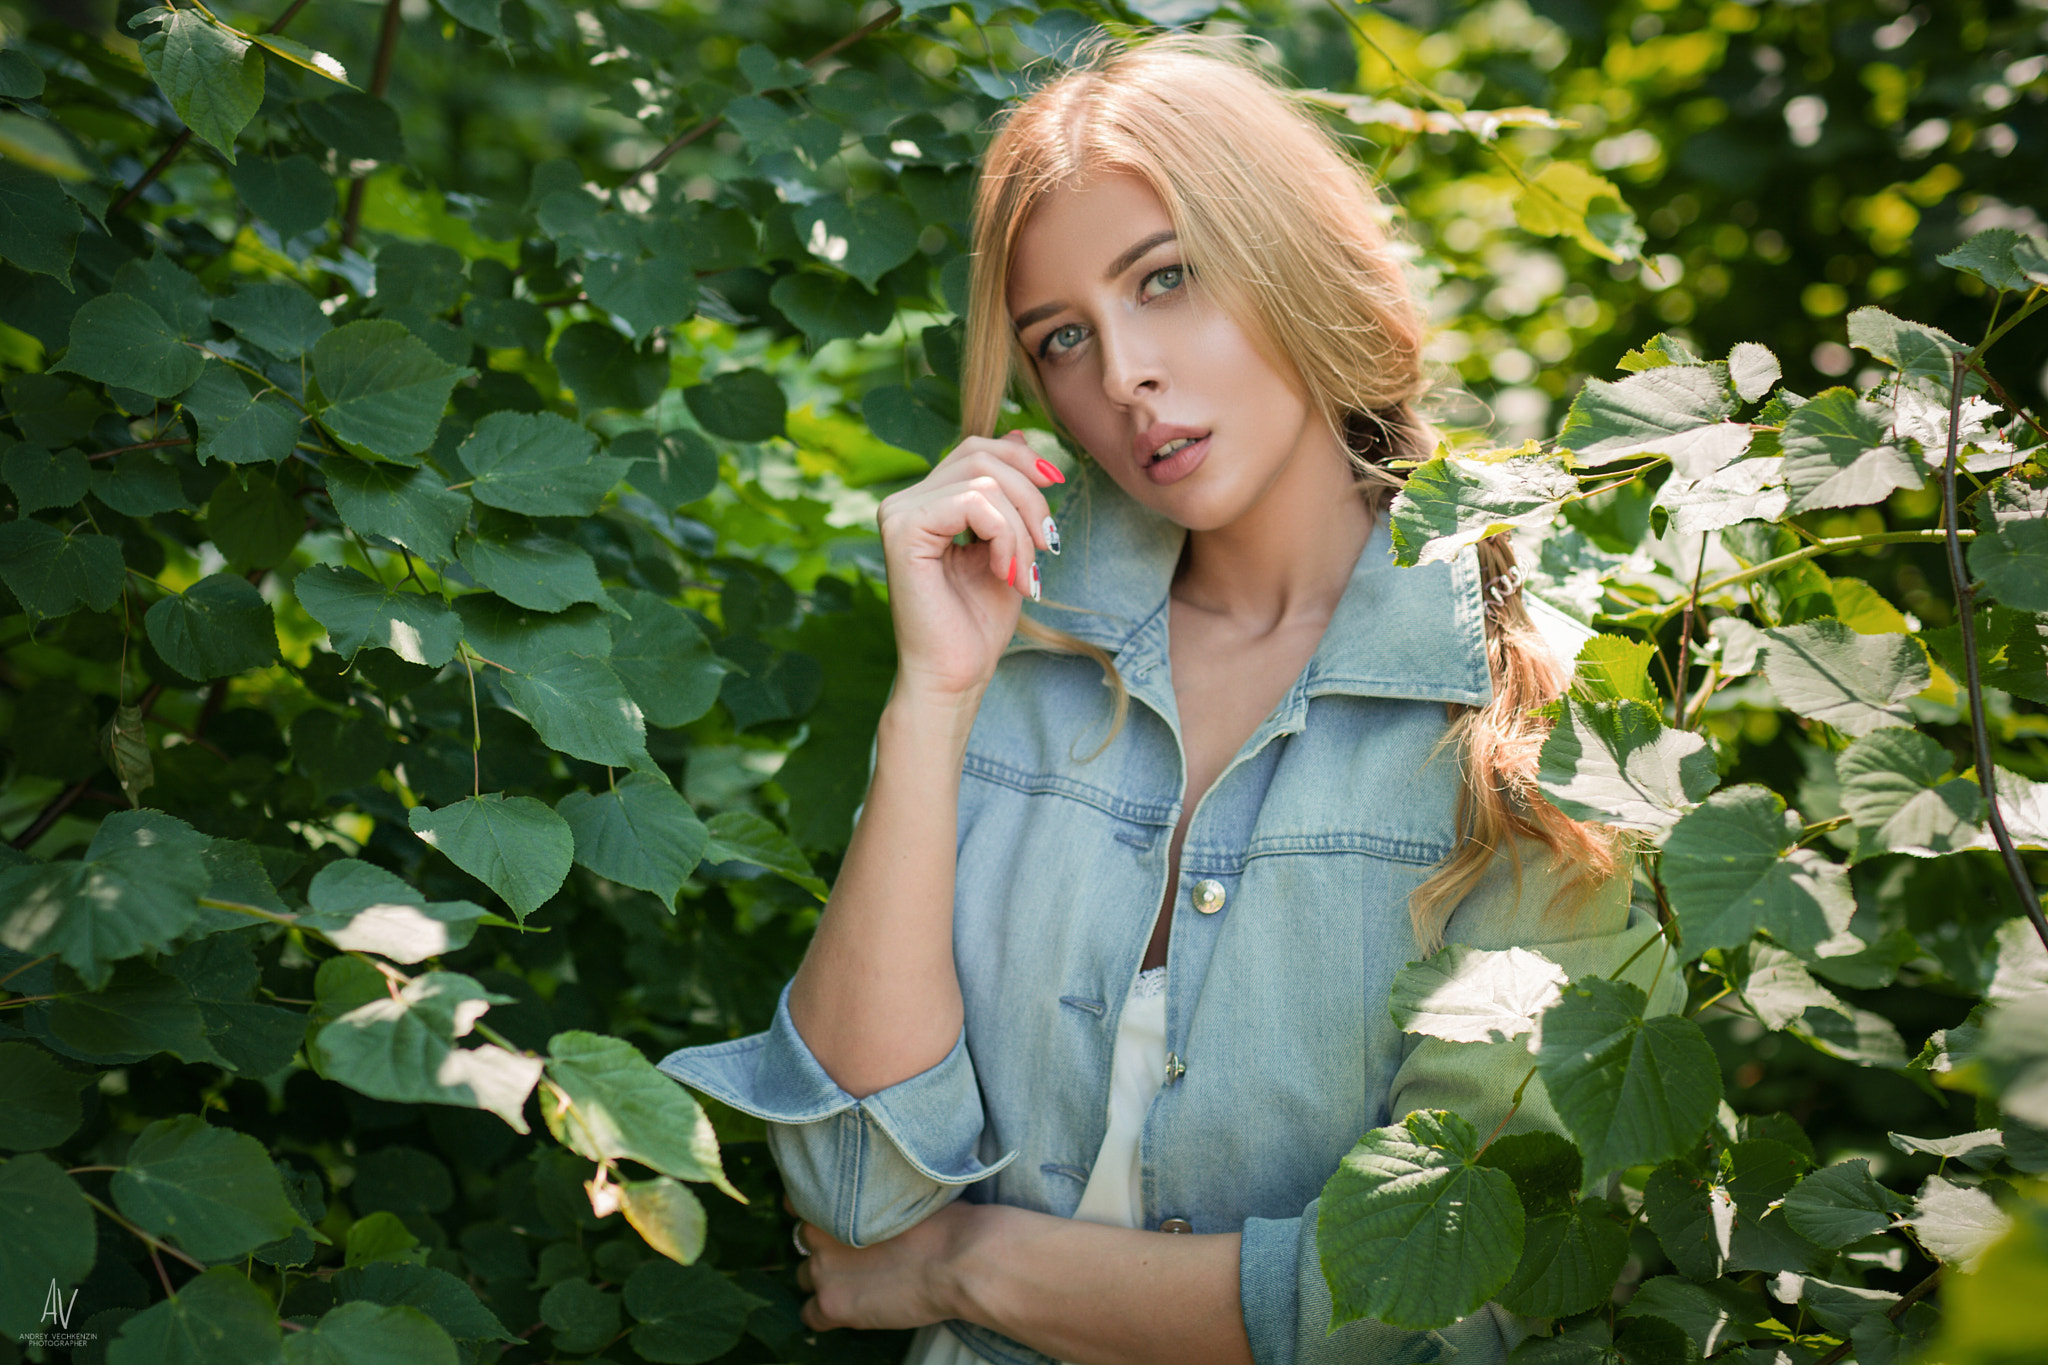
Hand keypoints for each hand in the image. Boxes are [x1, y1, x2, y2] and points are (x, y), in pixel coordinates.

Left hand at [790, 1198, 977, 1331]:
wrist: (957, 1258)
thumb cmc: (942, 1220)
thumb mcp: (900, 1191)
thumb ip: (872, 1198)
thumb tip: (875, 1203)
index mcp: (834, 1200)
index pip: (798, 1204)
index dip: (820, 1215)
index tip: (839, 1222)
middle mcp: (818, 1234)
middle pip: (803, 1241)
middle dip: (825, 1247)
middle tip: (856, 1254)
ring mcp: (822, 1271)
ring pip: (804, 1277)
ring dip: (825, 1280)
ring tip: (858, 1283)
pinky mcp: (831, 1305)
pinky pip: (809, 1316)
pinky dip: (826, 1314)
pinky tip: (853, 1308)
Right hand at [874, 432, 1063, 701]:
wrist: (956, 675)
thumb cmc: (978, 621)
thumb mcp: (1007, 543)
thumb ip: (1008, 493)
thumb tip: (1017, 433)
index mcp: (926, 501)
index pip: (977, 450)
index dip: (1023, 461)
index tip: (1055, 493)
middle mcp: (904, 501)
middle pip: (982, 455)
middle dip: (1030, 495)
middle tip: (1048, 544)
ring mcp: (898, 513)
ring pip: (984, 481)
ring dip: (1021, 528)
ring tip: (1024, 572)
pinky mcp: (902, 531)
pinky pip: (973, 504)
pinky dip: (1005, 538)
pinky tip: (1005, 574)